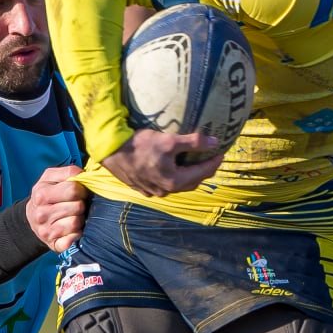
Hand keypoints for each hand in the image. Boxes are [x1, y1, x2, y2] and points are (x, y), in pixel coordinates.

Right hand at [26, 165, 89, 252]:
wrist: (32, 217)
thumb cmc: (47, 194)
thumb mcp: (51, 178)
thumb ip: (68, 172)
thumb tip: (84, 175)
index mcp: (41, 194)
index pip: (73, 189)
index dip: (81, 188)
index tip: (79, 190)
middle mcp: (41, 214)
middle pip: (77, 206)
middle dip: (81, 203)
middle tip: (77, 203)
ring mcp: (46, 231)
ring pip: (76, 222)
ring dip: (80, 218)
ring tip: (74, 215)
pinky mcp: (54, 244)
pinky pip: (73, 239)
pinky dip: (77, 234)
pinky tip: (73, 229)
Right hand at [105, 129, 223, 195]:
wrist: (111, 151)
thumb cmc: (140, 145)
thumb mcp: (169, 141)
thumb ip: (193, 142)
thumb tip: (214, 142)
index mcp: (174, 181)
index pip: (201, 173)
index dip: (213, 163)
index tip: (221, 153)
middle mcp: (165, 190)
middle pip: (191, 182)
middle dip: (202, 171)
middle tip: (210, 159)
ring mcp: (152, 191)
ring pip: (177, 185)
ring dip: (187, 176)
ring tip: (193, 164)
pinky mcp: (142, 188)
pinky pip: (162, 185)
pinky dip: (172, 178)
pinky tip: (171, 170)